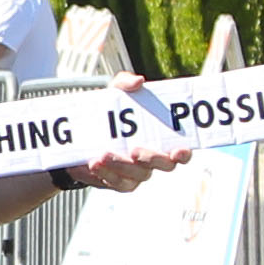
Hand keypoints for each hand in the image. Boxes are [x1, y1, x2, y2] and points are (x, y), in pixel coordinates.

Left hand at [71, 74, 193, 192]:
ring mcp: (137, 173)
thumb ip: (126, 83)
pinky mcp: (118, 181)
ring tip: (103, 155)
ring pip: (138, 175)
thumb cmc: (108, 112)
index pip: (181, 151)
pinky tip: (93, 164)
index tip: (178, 151)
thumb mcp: (115, 92)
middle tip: (135, 151)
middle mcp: (153, 159)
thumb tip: (138, 81)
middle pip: (164, 166)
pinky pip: (116, 183)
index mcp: (160, 138)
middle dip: (152, 159)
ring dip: (121, 166)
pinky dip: (105, 174)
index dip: (184, 153)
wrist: (80, 132)